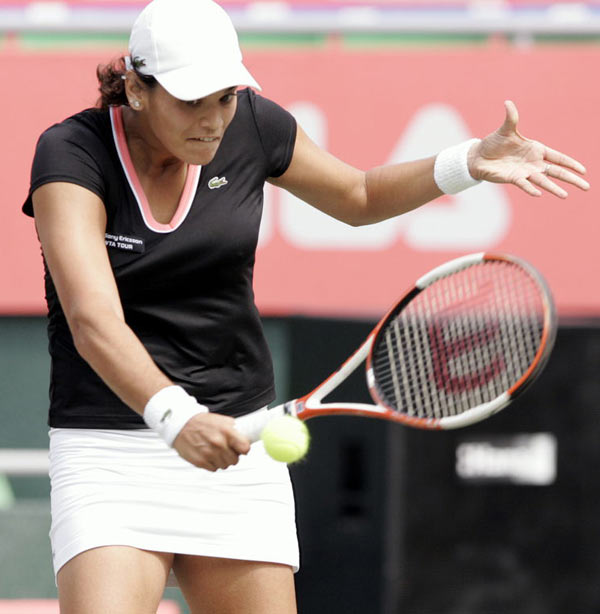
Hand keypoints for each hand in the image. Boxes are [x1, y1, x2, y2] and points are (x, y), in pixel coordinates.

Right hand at [173, 412, 250, 470]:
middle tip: (226, 449)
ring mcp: (209, 454)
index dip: (243, 449)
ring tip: (215, 451)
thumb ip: (235, 430)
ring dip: (222, 460)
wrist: (181, 425)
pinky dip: (212, 463)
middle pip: (235, 460)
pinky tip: (208, 454)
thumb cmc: (202, 422)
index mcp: (227, 432)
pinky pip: (214, 469)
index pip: (245, 448)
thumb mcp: (222, 420)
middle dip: (232, 455)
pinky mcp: (200, 462)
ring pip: (225, 465)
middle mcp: (219, 444)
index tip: (241, 449)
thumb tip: (246, 438)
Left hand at [468, 100, 589, 197]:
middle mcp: (533, 163)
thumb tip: (508, 102)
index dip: (570, 163)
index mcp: (536, 149)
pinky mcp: (513, 178)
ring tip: (565, 196)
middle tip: (586, 187)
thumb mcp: (505, 129)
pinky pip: (524, 185)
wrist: (478, 156)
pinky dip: (530, 189)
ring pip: (543, 181)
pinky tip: (538, 194)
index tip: (584, 170)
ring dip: (554, 188)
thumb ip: (511, 117)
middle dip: (571, 179)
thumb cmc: (494, 143)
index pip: (558, 158)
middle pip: (556, 172)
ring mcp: (524, 172)